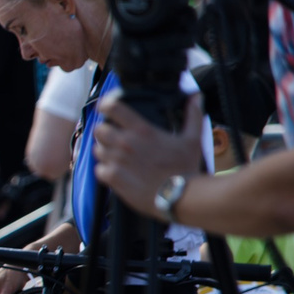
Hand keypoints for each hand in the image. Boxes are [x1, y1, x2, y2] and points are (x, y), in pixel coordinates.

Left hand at [93, 91, 205, 220]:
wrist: (181, 196)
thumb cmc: (186, 168)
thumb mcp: (193, 139)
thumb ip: (192, 116)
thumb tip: (196, 97)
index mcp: (142, 130)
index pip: (113, 108)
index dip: (105, 105)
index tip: (105, 107)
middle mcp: (126, 143)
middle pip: (99, 129)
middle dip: (105, 132)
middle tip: (114, 138)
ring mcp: (118, 161)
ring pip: (97, 150)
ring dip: (104, 152)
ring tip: (117, 157)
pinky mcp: (114, 178)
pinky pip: (99, 170)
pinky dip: (105, 171)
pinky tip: (116, 172)